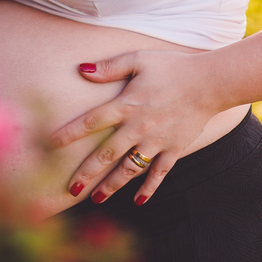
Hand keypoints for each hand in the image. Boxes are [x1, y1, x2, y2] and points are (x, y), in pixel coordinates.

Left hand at [48, 50, 220, 205]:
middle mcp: (139, 127)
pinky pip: (159, 173)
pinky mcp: (174, 149)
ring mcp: (157, 141)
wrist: (211, 82)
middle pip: (106, 154)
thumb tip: (81, 69)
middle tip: (70, 189)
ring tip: (96, 199)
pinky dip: (149, 188)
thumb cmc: (172, 66)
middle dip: (87, 173)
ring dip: (112, 186)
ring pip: (129, 169)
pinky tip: (137, 201)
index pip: (90, 121)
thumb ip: (109, 67)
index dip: (69, 133)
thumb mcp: (138, 59)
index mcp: (126, 104)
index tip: (50, 144)